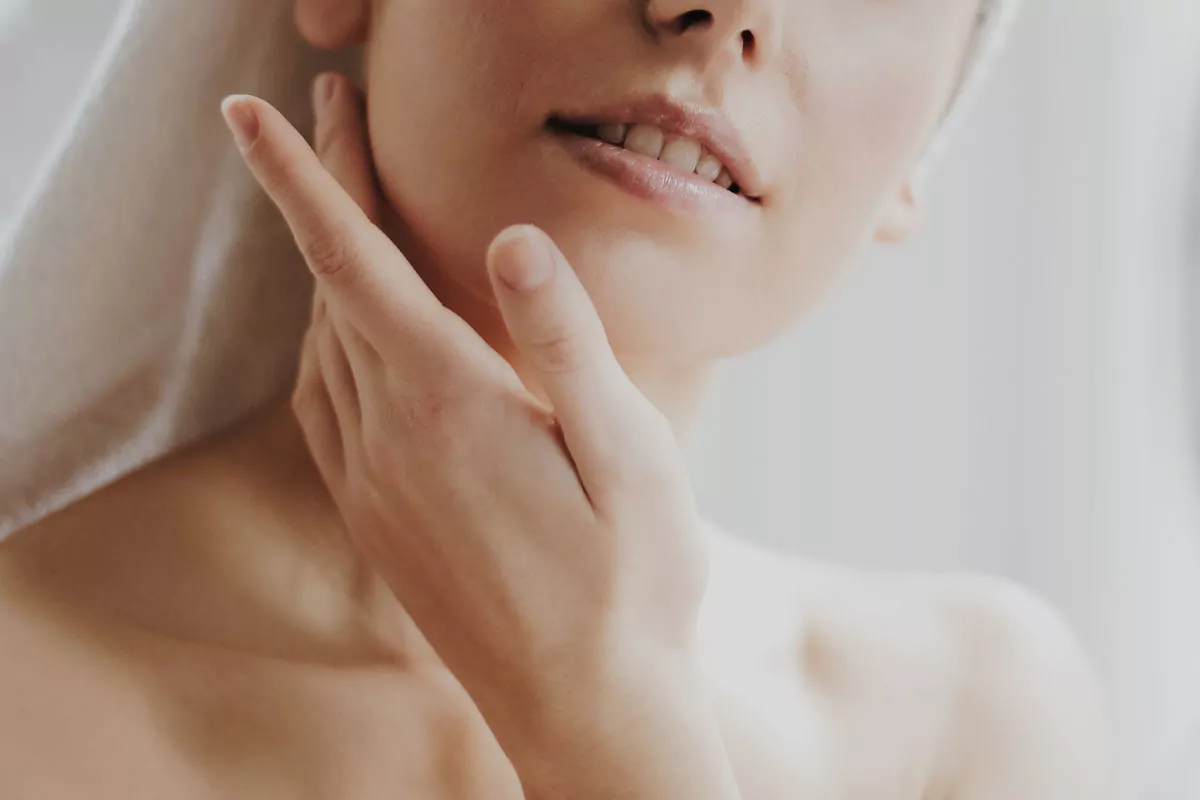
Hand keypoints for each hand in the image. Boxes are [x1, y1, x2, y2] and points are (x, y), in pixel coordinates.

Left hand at [222, 75, 739, 798]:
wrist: (586, 708)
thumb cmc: (628, 583)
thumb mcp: (629, 454)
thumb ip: (566, 343)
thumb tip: (514, 238)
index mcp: (450, 406)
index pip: (354, 264)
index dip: (302, 177)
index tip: (251, 113)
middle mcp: (389, 439)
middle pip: (331, 288)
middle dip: (322, 193)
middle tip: (326, 115)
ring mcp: (371, 484)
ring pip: (321, 345)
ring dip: (323, 266)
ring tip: (340, 209)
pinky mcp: (375, 520)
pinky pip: (321, 406)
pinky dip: (323, 341)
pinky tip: (343, 335)